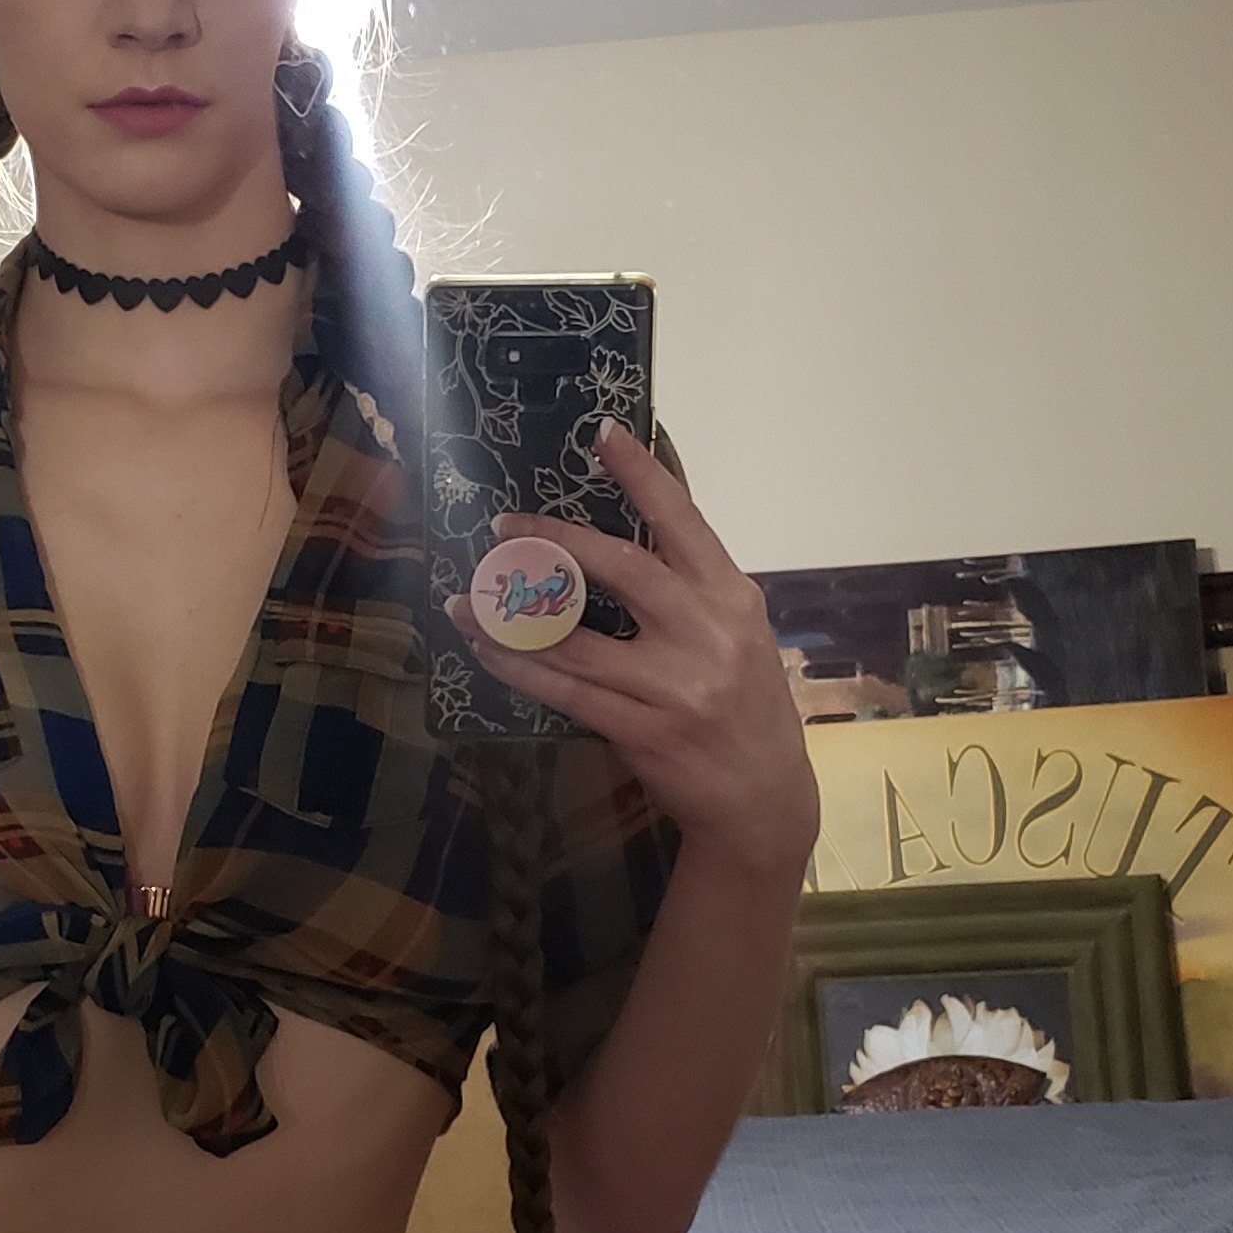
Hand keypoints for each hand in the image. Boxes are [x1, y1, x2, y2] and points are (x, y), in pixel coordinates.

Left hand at [446, 421, 819, 875]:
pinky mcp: (645, 730)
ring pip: (577, 640)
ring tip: (468, 598)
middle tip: (506, 527)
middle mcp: (707, 633)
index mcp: (732, 597)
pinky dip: (521, 669)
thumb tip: (629, 525)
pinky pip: (567, 692)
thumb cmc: (745, 703)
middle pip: (622, 568)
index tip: (603, 434)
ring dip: (513, 617)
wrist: (763, 798)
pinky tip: (489, 651)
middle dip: (555, 542)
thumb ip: (692, 584)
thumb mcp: (738, 631)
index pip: (683, 520)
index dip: (642, 475)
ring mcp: (676, 686)